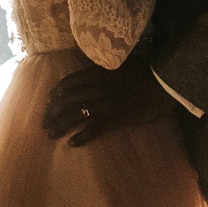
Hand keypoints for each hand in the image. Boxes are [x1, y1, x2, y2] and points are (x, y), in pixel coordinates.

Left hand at [42, 52, 174, 144]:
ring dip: (60, 126)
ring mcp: (106, 105)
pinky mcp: (116, 119)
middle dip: (53, 112)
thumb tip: (90, 69)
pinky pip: (95, 130)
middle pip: (68, 101)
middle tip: (44, 122)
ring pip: (76, 116)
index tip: (49, 100)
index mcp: (97, 74)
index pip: (70, 82)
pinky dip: (82, 137)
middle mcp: (97, 89)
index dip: (57, 92)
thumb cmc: (144, 71)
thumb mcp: (119, 63)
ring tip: (50, 134)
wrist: (163, 83)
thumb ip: (103, 67)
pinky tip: (71, 144)